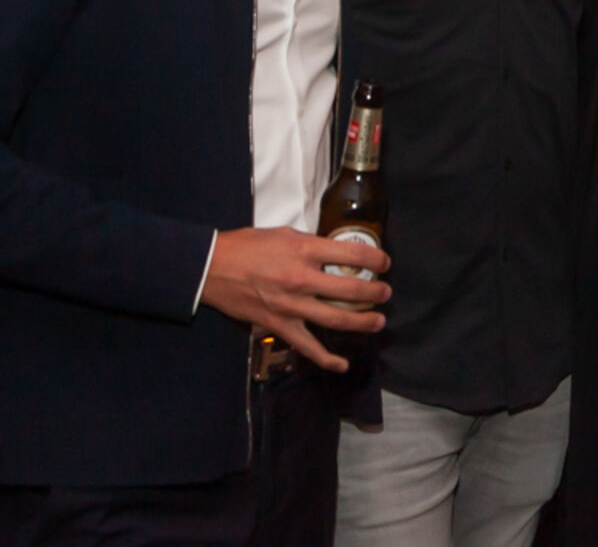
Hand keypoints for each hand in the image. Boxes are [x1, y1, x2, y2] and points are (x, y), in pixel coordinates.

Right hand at [200, 226, 391, 373]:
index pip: (351, 255)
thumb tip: (335, 253)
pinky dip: (326, 359)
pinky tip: (342, 364)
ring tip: (378, 320)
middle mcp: (301, 279)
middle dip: (375, 293)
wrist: (212, 268)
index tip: (384, 263)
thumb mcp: (284, 234)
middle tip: (385, 293)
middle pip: (350, 291)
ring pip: (336, 320)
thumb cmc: (247, 246)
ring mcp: (291, 306)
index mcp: (304, 250)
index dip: (375, 260)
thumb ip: (311, 244)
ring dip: (363, 322)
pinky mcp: (279, 325)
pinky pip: (307, 346)